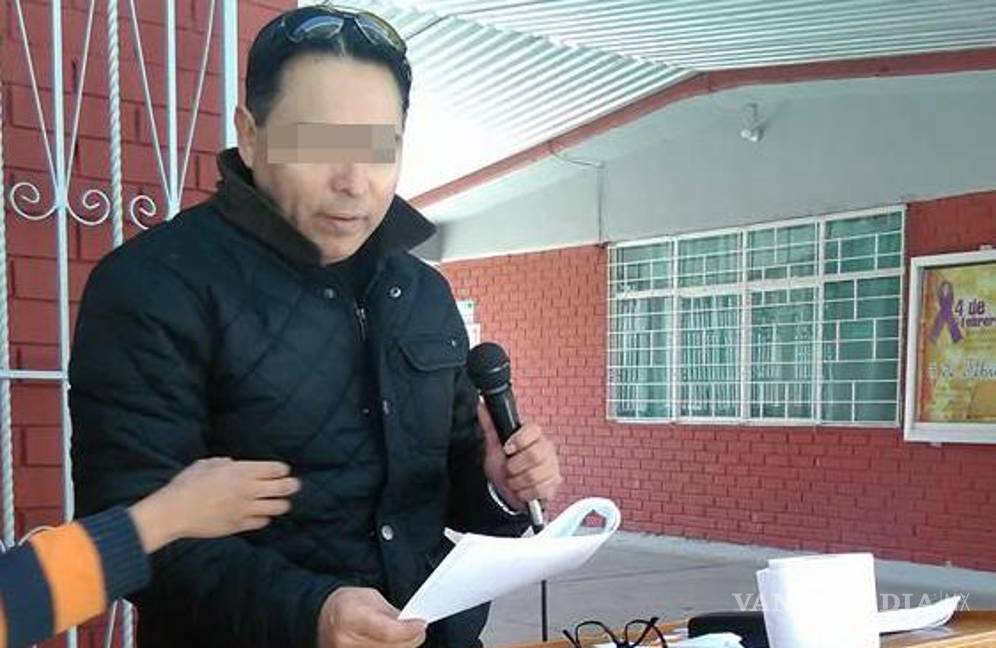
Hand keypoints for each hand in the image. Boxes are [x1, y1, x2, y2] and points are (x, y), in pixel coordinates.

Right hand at [128, 457, 299, 552]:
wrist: (173, 512)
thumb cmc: (187, 484)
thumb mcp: (206, 464)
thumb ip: (224, 463)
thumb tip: (233, 464)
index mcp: (241, 471)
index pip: (276, 469)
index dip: (282, 470)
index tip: (282, 471)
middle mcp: (248, 490)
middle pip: (283, 488)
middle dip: (292, 485)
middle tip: (293, 485)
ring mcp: (245, 509)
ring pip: (277, 507)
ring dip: (281, 504)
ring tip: (281, 503)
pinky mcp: (238, 525)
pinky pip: (261, 522)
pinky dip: (264, 518)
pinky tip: (261, 515)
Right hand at [317, 587, 425, 647]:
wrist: (321, 618)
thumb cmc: (347, 604)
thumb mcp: (369, 598)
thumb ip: (390, 613)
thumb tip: (412, 626)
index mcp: (349, 617)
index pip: (386, 631)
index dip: (408, 629)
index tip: (421, 624)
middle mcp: (346, 642)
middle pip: (390, 647)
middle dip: (410, 639)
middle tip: (419, 630)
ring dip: (403, 646)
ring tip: (407, 635)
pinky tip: (395, 642)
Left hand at [479, 402, 561, 511]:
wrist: (505, 488)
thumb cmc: (503, 463)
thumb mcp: (494, 445)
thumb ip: (490, 425)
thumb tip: (482, 404)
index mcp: (534, 434)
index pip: (533, 430)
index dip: (518, 440)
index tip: (506, 449)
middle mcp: (547, 448)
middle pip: (534, 456)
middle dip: (514, 466)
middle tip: (508, 468)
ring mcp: (553, 466)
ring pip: (534, 475)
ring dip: (516, 482)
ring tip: (513, 480)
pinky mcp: (554, 483)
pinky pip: (539, 489)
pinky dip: (524, 493)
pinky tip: (521, 489)